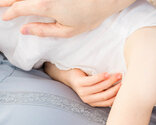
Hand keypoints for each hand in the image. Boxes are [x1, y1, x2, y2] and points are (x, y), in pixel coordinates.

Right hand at [0, 0, 133, 36]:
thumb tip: (24, 30)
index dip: (9, 13)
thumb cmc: (89, 16)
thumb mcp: (67, 31)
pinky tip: (24, 1)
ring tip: (9, 2)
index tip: (6, 17)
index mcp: (44, 5)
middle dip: (5, 0)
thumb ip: (43, 30)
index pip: (18, 8)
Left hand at [67, 69, 121, 106]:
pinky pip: (92, 81)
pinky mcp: (79, 83)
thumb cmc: (86, 81)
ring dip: (111, 80)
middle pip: (105, 95)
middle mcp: (87, 99)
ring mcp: (82, 92)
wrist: (69, 75)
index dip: (117, 96)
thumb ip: (106, 91)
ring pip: (100, 87)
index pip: (108, 102)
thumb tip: (122, 90)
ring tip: (118, 74)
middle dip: (116, 88)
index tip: (125, 88)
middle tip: (124, 81)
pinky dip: (101, 77)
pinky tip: (107, 73)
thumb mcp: (96, 89)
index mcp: (93, 102)